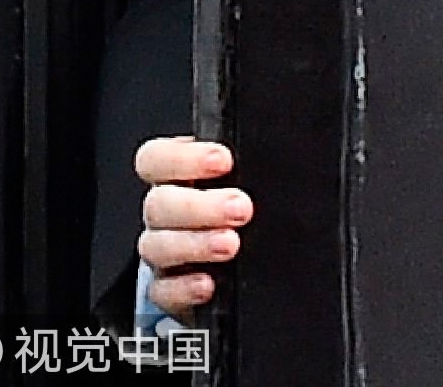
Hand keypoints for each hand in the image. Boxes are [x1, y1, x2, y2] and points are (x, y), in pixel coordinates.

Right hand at [134, 136, 252, 316]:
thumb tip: (286, 153)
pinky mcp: (169, 288)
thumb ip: (256, 160)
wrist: (253, 253)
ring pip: (158, 246)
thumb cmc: (253, 200)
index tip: (223, 159)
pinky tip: (208, 284)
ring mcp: (164, 250)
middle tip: (241, 208)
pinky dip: (184, 288)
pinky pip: (164, 290)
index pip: (157, 158)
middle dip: (200, 206)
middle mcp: (167, 211)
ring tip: (231, 245)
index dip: (182, 158)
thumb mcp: (256, 172)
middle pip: (159, 204)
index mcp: (180, 174)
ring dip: (195, 245)